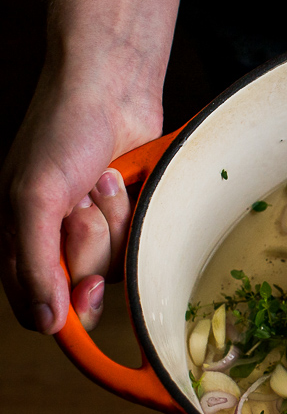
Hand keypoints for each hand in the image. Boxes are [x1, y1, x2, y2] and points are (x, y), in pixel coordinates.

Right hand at [1, 65, 160, 332]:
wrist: (111, 91)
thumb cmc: (61, 133)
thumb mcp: (35, 199)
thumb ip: (36, 264)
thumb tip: (46, 322)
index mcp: (20, 241)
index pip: (37, 306)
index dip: (65, 309)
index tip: (88, 288)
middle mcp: (57, 241)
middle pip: (85, 286)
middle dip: (91, 242)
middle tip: (82, 205)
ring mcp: (97, 230)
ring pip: (117, 263)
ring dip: (114, 220)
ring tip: (103, 182)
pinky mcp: (128, 217)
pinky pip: (139, 240)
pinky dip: (132, 210)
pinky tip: (122, 180)